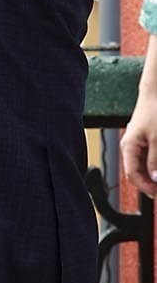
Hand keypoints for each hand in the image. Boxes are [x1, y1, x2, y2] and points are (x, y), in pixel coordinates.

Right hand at [121, 38, 156, 195]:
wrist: (156, 94)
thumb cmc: (154, 112)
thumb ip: (155, 161)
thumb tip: (155, 180)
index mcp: (129, 147)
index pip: (132, 175)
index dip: (146, 188)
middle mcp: (132, 148)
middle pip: (140, 174)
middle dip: (152, 183)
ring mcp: (141, 146)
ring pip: (147, 168)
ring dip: (156, 175)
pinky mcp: (150, 143)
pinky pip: (152, 160)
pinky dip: (156, 166)